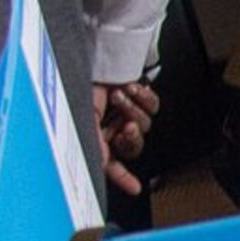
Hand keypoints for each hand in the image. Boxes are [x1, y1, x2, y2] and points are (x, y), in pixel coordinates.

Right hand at [92, 80, 158, 198]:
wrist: (98, 53)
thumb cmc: (85, 80)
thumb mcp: (85, 114)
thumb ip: (95, 142)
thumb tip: (102, 163)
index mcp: (96, 136)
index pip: (111, 163)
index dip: (122, 177)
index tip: (135, 188)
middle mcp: (113, 127)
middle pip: (133, 148)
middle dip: (132, 138)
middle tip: (127, 126)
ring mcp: (130, 113)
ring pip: (145, 126)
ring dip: (132, 109)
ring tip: (118, 95)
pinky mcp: (143, 99)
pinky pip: (154, 107)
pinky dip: (143, 97)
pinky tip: (130, 87)